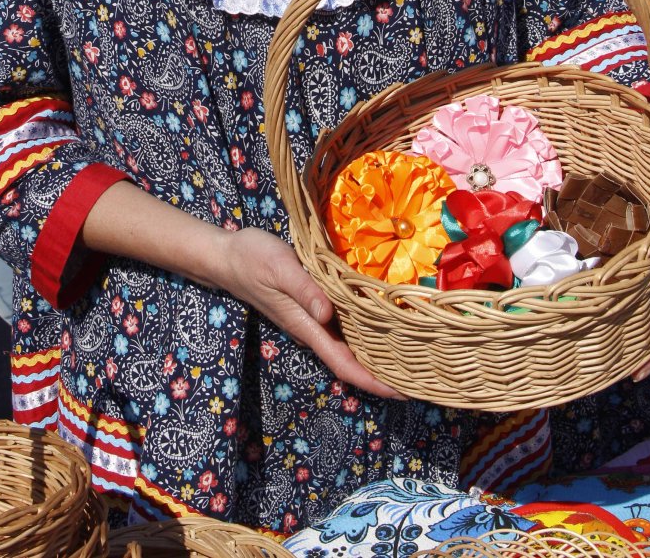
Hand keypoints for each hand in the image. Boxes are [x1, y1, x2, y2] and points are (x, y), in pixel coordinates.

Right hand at [217, 227, 404, 399]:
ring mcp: (311, 320)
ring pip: (348, 347)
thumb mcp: (281, 268)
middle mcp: (312, 329)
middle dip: (383, 374)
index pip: (345, 365)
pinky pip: (342, 329)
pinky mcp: (310, 306)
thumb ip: (304, 291)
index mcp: (307, 326)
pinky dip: (364, 334)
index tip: (403, 392)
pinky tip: (382, 325)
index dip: (373, 382)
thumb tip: (328, 315)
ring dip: (376, 356)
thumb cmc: (254, 260)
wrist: (228, 257)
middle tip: (421, 377)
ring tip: (411, 356)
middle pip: (351, 363)